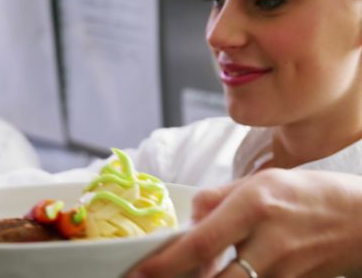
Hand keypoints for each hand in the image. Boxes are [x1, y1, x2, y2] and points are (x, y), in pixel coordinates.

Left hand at [126, 169, 361, 277]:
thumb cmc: (310, 194)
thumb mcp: (262, 181)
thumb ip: (218, 199)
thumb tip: (188, 218)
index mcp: (254, 207)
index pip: (200, 244)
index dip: (165, 264)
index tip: (140, 273)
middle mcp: (268, 242)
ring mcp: (284, 271)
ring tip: (190, 274)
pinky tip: (224, 274)